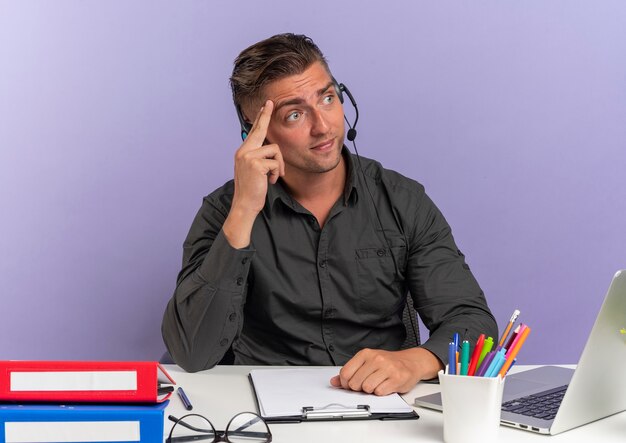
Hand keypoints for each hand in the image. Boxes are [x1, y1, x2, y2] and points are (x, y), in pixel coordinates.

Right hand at [223, 100, 284, 247]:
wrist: (245, 204)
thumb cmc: (252, 190)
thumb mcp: (255, 171)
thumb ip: (259, 158)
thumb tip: (270, 148)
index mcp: (243, 152)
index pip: (253, 131)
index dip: (260, 118)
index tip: (266, 106)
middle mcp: (243, 151)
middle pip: (259, 129)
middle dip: (265, 115)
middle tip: (270, 102)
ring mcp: (248, 156)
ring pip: (274, 150)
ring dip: (279, 165)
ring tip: (272, 177)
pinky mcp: (255, 164)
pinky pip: (275, 162)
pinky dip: (276, 173)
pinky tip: (270, 181)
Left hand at [329, 347, 442, 395]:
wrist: (411, 362)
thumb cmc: (388, 363)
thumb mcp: (367, 362)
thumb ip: (350, 372)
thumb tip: (334, 382)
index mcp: (365, 354)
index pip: (345, 373)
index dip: (345, 384)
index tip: (350, 385)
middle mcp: (376, 359)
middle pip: (355, 383)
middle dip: (359, 388)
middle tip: (367, 384)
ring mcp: (387, 368)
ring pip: (367, 389)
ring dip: (371, 390)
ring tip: (377, 384)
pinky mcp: (396, 379)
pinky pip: (380, 392)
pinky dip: (381, 393)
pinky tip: (385, 385)